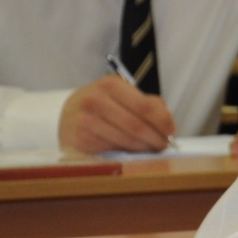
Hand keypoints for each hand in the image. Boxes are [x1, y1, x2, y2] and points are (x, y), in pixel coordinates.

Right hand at [58, 75, 175, 153]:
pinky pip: (112, 149)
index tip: (172, 131)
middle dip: (156, 138)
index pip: (145, 106)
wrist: (66, 114)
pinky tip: (133, 151)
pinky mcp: (80, 140)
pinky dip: (127, 152)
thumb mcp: (121, 95)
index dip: (162, 121)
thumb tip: (168, 121)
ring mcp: (86, 120)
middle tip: (165, 144)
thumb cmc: (101, 105)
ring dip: (144, 147)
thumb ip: (147, 103)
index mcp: (110, 85)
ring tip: (152, 148)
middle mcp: (96, 100)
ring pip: (126, 140)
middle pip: (136, 125)